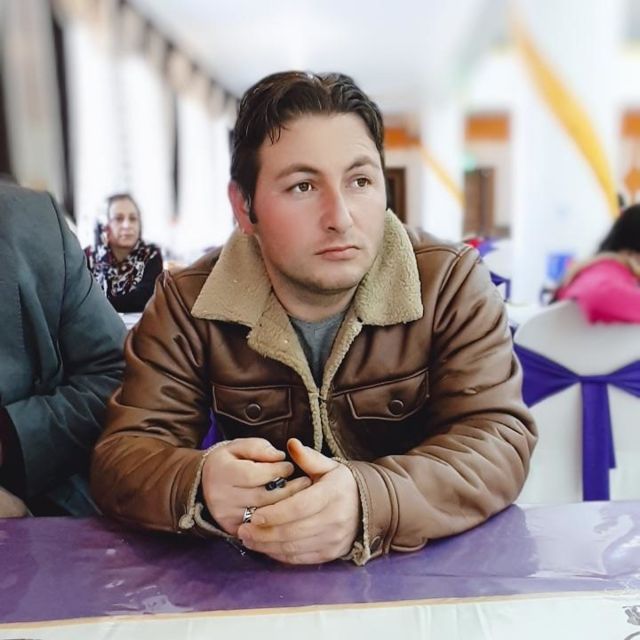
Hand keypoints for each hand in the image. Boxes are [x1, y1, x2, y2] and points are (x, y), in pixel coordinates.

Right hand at [201, 438, 311, 535]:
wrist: (203, 484)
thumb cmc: (228, 461)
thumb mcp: (239, 446)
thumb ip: (259, 447)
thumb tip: (279, 456)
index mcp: (222, 472)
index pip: (254, 474)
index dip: (276, 470)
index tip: (290, 465)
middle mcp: (221, 497)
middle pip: (262, 497)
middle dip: (288, 489)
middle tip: (305, 482)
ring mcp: (226, 516)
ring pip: (264, 515)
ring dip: (286, 506)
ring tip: (302, 496)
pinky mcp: (232, 529)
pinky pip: (259, 527)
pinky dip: (276, 520)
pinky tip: (289, 512)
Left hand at [238, 438, 360, 563]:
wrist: (367, 506)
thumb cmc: (340, 483)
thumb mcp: (328, 466)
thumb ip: (308, 457)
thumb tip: (291, 444)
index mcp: (333, 493)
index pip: (300, 507)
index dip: (275, 513)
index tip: (255, 515)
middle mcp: (335, 518)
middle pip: (294, 531)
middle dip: (264, 533)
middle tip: (243, 530)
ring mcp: (334, 539)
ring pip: (295, 547)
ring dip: (268, 546)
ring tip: (248, 539)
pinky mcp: (331, 553)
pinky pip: (301, 558)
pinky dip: (280, 555)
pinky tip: (265, 548)